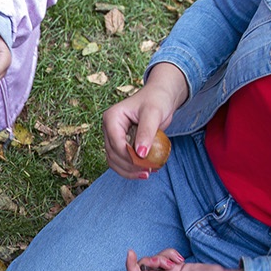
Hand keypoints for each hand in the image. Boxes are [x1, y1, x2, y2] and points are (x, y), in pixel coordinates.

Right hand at [103, 63, 188, 180]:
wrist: (161, 97)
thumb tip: (141, 153)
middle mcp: (109, 128)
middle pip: (113, 154)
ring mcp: (113, 137)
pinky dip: (132, 168)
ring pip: (114, 161)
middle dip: (129, 166)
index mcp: (112, 118)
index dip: (128, 156)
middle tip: (148, 171)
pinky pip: (122, 161)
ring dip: (129, 171)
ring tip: (147, 173)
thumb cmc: (157, 100)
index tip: (145, 164)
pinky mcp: (121, 144)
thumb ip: (146, 132)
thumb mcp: (153, 113)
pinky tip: (146, 170)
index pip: (115, 143)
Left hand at [125, 248, 246, 270]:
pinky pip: (165, 257)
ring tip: (175, 261)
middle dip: (153, 261)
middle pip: (144, 269)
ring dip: (163, 257)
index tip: (130, 252)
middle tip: (167, 263)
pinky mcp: (176, 268)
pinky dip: (171, 254)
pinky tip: (180, 259)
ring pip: (154, 261)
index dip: (131, 267)